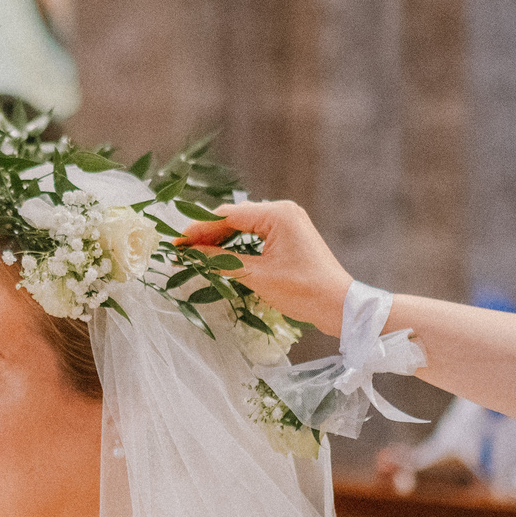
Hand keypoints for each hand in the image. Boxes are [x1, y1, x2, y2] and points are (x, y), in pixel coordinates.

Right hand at [177, 200, 354, 334]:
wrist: (338, 305)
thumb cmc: (303, 290)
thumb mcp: (257, 276)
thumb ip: (222, 260)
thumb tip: (192, 254)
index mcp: (277, 214)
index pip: (228, 216)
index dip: (199, 229)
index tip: (177, 241)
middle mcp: (283, 211)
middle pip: (234, 218)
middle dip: (206, 234)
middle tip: (181, 249)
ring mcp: (287, 223)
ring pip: (243, 226)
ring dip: (219, 239)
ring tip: (195, 252)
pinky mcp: (289, 236)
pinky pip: (255, 234)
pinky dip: (236, 244)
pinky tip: (219, 254)